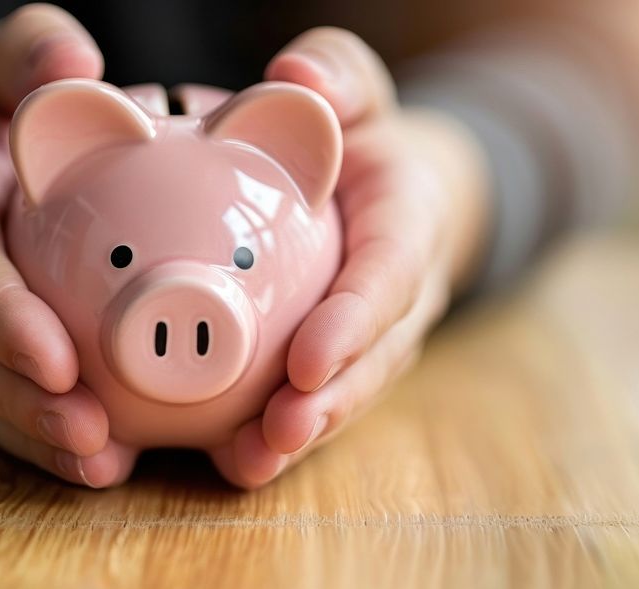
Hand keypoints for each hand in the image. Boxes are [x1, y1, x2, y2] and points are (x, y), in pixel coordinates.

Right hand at [0, 5, 136, 486]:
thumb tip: (77, 59)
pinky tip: (103, 466)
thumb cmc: (2, 125)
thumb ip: (30, 56)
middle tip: (92, 431)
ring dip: (35, 439)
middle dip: (19, 400)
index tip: (57, 357)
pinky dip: (44, 446)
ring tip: (104, 464)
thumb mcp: (8, 75)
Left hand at [211, 28, 489, 487]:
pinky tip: (231, 461)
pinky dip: (277, 434)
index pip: (391, 275)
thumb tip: (296, 76)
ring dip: (304, 435)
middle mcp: (400, 296)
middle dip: (331, 401)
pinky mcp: (342, 362)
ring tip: (250, 463)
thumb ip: (337, 75)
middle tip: (278, 433)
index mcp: (407, 226)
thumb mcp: (355, 91)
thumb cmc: (360, 137)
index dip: (356, 321)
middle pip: (375, 358)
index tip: (308, 358)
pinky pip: (317, 400)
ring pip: (348, 393)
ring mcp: (375, 338)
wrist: (388, 192)